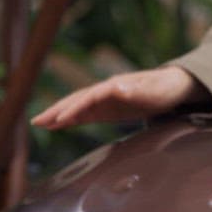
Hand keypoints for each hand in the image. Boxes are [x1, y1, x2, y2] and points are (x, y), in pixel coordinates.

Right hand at [31, 66, 207, 129]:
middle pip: (77, 99)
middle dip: (58, 110)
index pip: (89, 97)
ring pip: (78, 106)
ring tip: (41, 123)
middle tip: (37, 121)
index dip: (75, 108)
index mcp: (114, 86)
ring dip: (60, 114)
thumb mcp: (154, 90)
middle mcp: (106, 91)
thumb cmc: (164, 88)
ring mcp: (107, 100)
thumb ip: (137, 90)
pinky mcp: (110, 108)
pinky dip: (72, 119)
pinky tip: (61, 125)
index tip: (61, 119)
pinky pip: (87, 114)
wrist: (174, 86)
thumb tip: (118, 88)